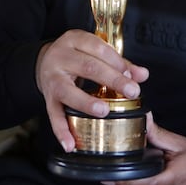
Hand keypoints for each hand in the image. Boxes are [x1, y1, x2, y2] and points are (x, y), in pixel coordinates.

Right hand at [35, 30, 148, 151]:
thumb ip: (119, 63)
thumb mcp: (94, 53)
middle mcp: (60, 57)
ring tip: (104, 111)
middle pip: (88, 67)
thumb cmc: (75, 57)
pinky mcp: (47, 98)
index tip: (132, 75)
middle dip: (112, 79)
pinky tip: (71, 144)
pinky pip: (54, 116)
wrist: (43, 63)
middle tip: (131, 91)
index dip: (117, 61)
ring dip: (87, 103)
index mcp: (74, 40)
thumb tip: (142, 75)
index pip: (98, 47)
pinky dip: (62, 131)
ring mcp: (52, 78)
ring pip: (68, 91)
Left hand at [105, 113, 185, 184]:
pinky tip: (152, 182)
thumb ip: (158, 134)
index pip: (146, 183)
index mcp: (174, 179)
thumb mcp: (179, 143)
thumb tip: (143, 118)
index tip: (107, 176)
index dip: (125, 180)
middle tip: (137, 163)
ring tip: (150, 172)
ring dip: (136, 184)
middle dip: (131, 176)